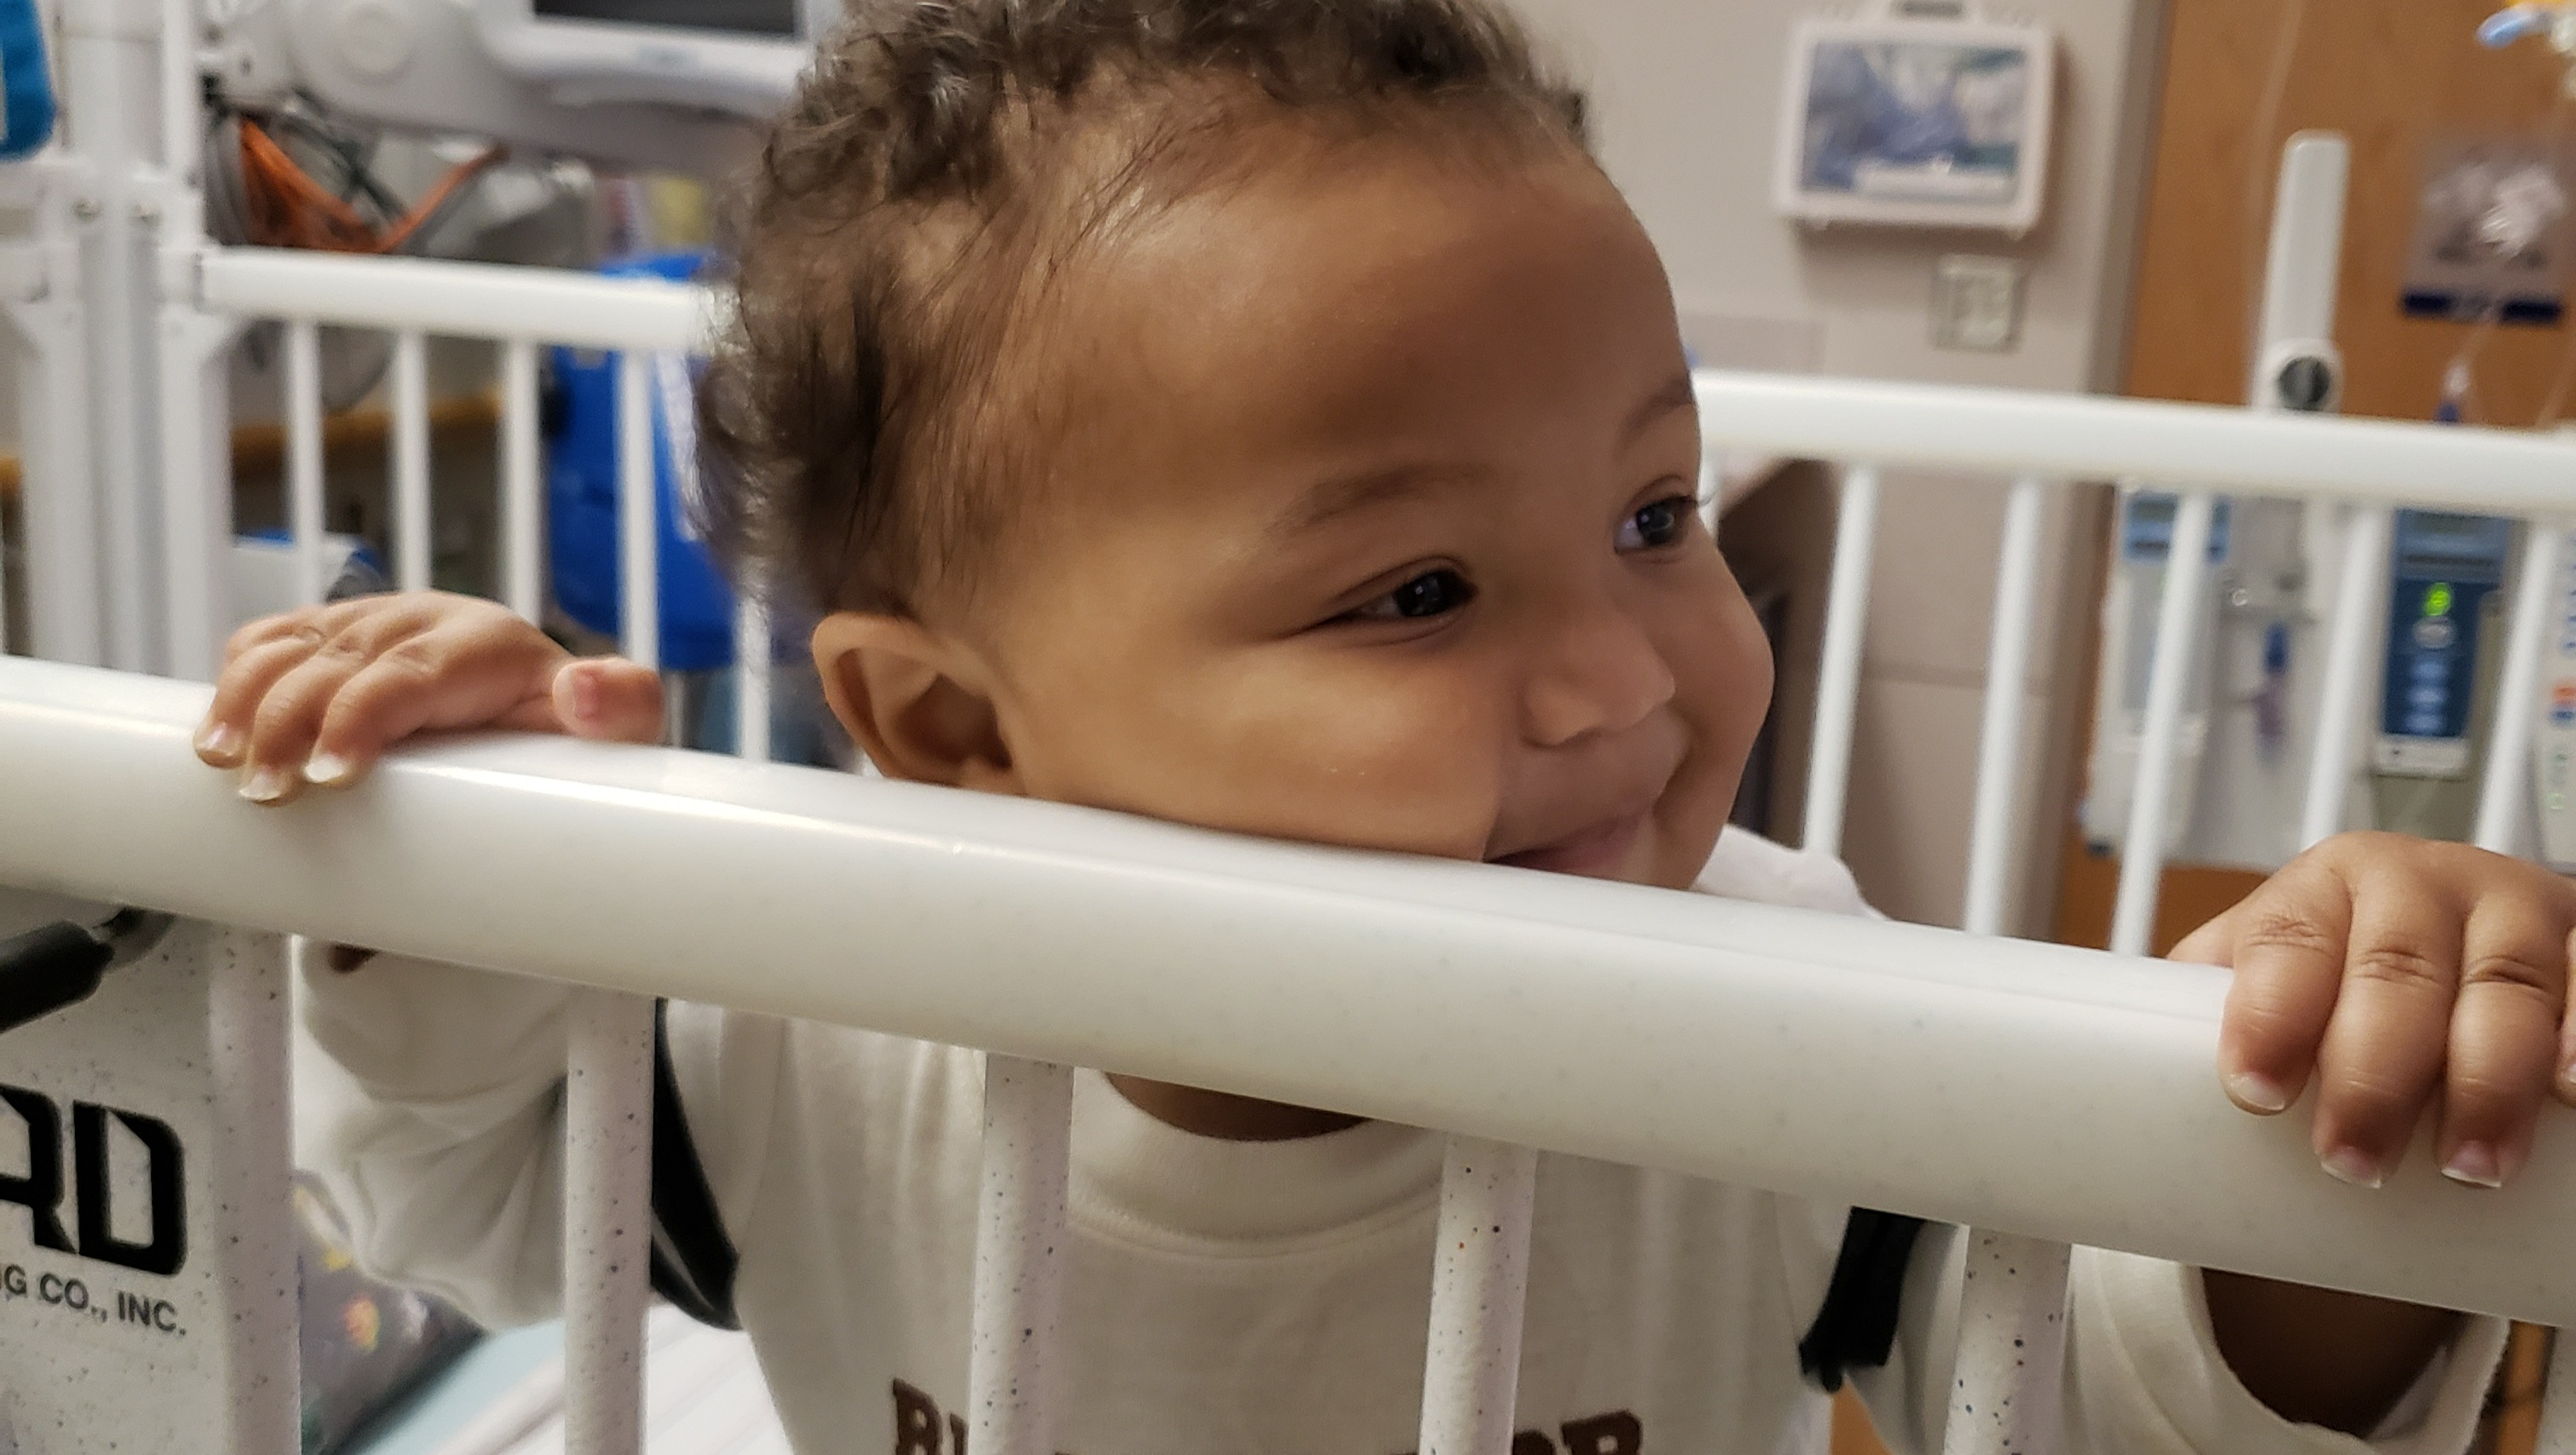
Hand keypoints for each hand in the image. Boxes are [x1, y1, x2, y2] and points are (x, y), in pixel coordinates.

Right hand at [194, 591, 664, 804]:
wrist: (540, 727)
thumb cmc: (569, 739)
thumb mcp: (619, 731)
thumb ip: (624, 708)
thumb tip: (586, 689)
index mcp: (486, 643)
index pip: (411, 672)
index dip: (361, 716)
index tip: (330, 775)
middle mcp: (421, 623)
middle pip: (338, 664)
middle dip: (289, 724)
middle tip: (265, 793)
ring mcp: (368, 626)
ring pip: (290, 647)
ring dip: (245, 702)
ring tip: (221, 763)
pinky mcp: (331, 638)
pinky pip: (269, 642)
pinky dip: (234, 679)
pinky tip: (214, 728)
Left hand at [2175, 831, 2575, 1189]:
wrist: (2453, 942)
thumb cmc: (2341, 976)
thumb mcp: (2270, 974)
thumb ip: (2202, 1012)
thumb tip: (2125, 1095)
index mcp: (2323, 885)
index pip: (2288, 941)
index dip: (2270, 1015)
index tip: (2253, 1092)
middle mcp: (2422, 883)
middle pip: (2397, 972)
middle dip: (2374, 1073)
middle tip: (2353, 1163)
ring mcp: (2516, 909)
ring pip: (2506, 985)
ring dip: (2487, 1079)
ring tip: (2467, 1167)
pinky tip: (2570, 1090)